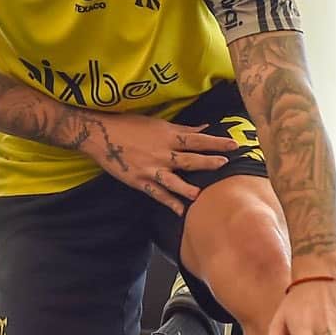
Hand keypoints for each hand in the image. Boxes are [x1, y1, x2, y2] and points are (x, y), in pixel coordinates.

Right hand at [87, 111, 241, 214]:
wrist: (101, 135)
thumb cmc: (130, 125)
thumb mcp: (159, 123)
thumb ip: (183, 128)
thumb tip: (206, 127)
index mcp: (168, 136)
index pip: (197, 139)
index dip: (216, 142)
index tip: (234, 145)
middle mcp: (162, 153)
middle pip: (189, 159)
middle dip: (208, 163)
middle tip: (226, 165)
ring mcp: (151, 169)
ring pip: (174, 180)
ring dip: (188, 188)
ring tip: (202, 194)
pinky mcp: (140, 181)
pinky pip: (157, 194)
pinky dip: (169, 203)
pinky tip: (181, 211)